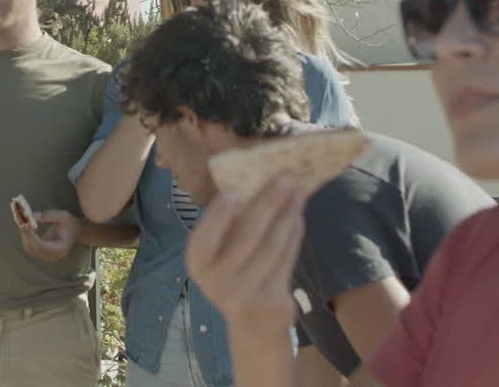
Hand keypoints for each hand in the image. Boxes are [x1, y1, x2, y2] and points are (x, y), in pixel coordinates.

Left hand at [17, 208, 80, 262]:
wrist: (76, 232)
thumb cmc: (70, 223)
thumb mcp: (63, 216)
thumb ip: (48, 216)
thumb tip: (30, 216)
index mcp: (61, 248)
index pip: (42, 246)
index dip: (31, 236)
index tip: (26, 224)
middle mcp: (53, 256)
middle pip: (33, 248)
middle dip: (25, 234)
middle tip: (21, 221)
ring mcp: (47, 257)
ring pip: (29, 248)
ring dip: (24, 235)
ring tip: (22, 221)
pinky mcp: (43, 254)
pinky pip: (30, 247)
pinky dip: (26, 237)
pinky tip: (25, 226)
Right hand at [186, 174, 306, 334]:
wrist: (251, 323)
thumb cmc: (233, 271)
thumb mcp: (219, 254)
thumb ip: (230, 225)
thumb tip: (256, 180)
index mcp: (199, 263)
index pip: (204, 239)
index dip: (218, 216)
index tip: (233, 190)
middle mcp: (218, 281)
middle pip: (248, 235)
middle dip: (269, 202)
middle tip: (287, 175)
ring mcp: (246, 292)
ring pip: (273, 245)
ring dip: (288, 214)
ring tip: (298, 191)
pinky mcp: (273, 299)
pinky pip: (287, 258)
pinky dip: (295, 233)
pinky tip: (298, 215)